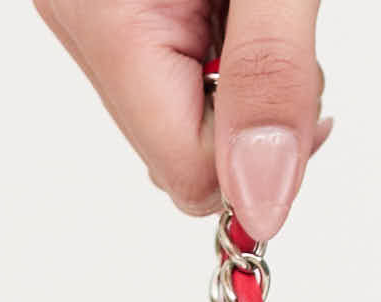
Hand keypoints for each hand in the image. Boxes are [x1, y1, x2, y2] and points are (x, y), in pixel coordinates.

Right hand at [35, 1, 329, 240]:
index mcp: (104, 18)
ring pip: (175, 121)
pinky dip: (219, 57)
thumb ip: (270, 79)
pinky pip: (170, 76)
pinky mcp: (108, 8)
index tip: (299, 102)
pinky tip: (233, 6)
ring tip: (254, 6)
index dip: (258, 152)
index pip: (185, 169)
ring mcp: (88, 17)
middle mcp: (80, 23)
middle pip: (176, 153)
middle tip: (280, 33)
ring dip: (238, 87)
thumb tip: (260, 203)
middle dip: (248, 120)